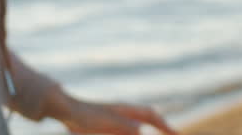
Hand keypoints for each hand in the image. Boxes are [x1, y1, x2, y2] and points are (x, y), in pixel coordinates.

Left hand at [54, 95, 178, 134]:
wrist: (66, 110)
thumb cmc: (86, 114)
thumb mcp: (107, 122)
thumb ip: (125, 127)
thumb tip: (143, 131)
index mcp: (126, 110)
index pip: (151, 115)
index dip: (164, 125)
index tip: (176, 134)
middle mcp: (124, 113)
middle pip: (148, 117)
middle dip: (161, 125)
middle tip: (172, 133)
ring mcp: (115, 118)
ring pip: (137, 125)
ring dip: (148, 127)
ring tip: (158, 131)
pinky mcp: (106, 126)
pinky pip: (125, 130)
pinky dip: (133, 133)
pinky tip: (135, 133)